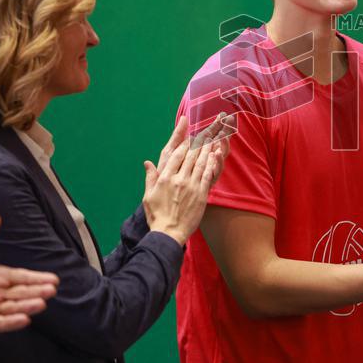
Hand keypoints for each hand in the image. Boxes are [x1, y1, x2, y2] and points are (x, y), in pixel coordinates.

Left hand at [0, 262, 58, 337]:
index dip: (37, 278)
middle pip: (21, 293)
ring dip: (27, 307)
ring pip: (12, 309)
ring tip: (41, 303)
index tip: (54, 279)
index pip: (22, 277)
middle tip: (51, 290)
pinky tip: (24, 320)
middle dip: (36, 292)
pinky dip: (10, 323)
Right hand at [143, 114, 230, 245]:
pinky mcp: (201, 194)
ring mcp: (191, 186)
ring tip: (212, 138)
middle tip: (205, 130)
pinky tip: (215, 155)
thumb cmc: (157, 215)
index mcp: (165, 178)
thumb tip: (148, 163)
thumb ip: (150, 177)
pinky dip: (212, 163)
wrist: (169, 232)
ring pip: (200, 162)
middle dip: (197, 142)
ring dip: (206, 149)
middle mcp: (179, 179)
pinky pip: (208, 175)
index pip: (176, 154)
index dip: (183, 142)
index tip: (189, 133)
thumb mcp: (148, 195)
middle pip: (190, 155)